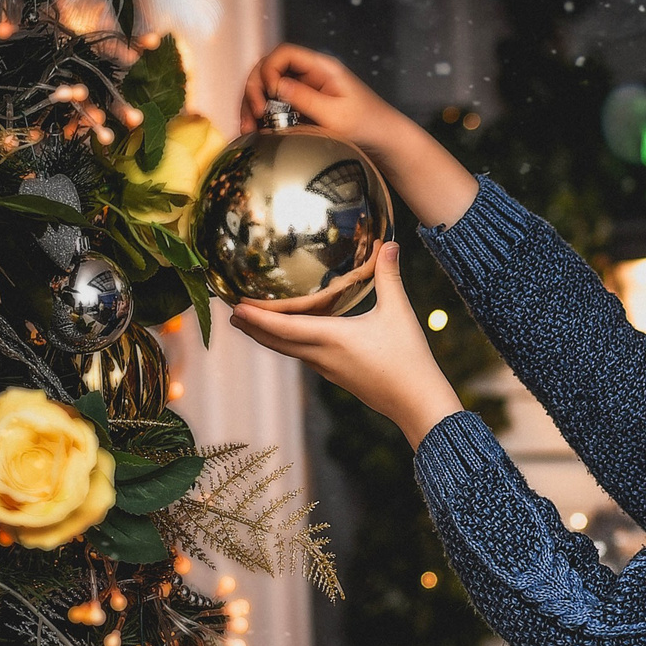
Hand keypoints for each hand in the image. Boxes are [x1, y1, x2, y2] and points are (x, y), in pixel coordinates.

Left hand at [230, 242, 464, 446]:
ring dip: (266, 337)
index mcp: (332, 338)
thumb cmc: (408, 359)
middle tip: (229, 314)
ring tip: (249, 324)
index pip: (284, 328)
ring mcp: (327, 368)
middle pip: (276, 342)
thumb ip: (389, 277)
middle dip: (252, 328)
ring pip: (287, 351)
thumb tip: (389, 243)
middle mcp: (322, 356)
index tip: (235, 308)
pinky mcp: (336, 375)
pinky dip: (286, 344)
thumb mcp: (399, 313)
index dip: (257, 318)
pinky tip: (289, 337)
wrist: (416, 402)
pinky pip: (302, 356)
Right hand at [241, 45, 412, 151]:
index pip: (284, 54)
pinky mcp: (300, 107)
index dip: (269, 69)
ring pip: (266, 88)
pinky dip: (260, 116)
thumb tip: (274, 85)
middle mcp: (309, 74)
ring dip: (252, 105)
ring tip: (248, 128)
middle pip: (268, 69)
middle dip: (254, 89)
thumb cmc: (368, 125)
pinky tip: (255, 131)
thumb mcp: (336, 115)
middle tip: (254, 115)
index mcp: (321, 68)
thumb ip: (305, 98)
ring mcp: (303, 90)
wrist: (383, 141)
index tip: (268, 94)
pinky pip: (273, 105)